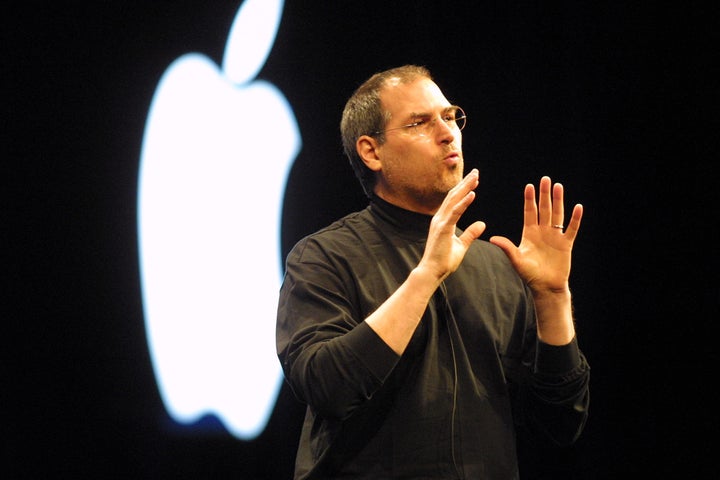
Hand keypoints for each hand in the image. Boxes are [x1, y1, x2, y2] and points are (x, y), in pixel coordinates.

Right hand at [420, 169, 485, 281]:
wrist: (432, 272)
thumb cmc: (444, 261)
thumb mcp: (462, 245)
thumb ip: (471, 233)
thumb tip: (482, 224)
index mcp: (443, 221)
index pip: (454, 200)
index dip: (464, 189)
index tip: (474, 179)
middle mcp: (439, 218)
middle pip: (454, 196)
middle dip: (465, 183)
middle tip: (476, 172)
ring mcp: (440, 222)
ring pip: (454, 200)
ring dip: (465, 188)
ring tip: (475, 177)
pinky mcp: (443, 228)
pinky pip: (455, 212)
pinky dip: (464, 202)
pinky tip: (473, 194)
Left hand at [489, 176, 582, 293]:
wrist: (545, 287)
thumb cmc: (530, 274)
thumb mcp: (517, 260)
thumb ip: (507, 247)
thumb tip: (492, 238)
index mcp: (530, 233)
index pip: (530, 212)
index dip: (530, 199)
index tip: (529, 186)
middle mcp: (543, 232)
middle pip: (544, 209)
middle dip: (544, 194)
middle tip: (545, 179)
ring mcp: (555, 236)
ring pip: (558, 214)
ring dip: (559, 201)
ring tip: (559, 186)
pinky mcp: (566, 244)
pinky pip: (571, 229)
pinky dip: (575, 219)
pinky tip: (578, 207)